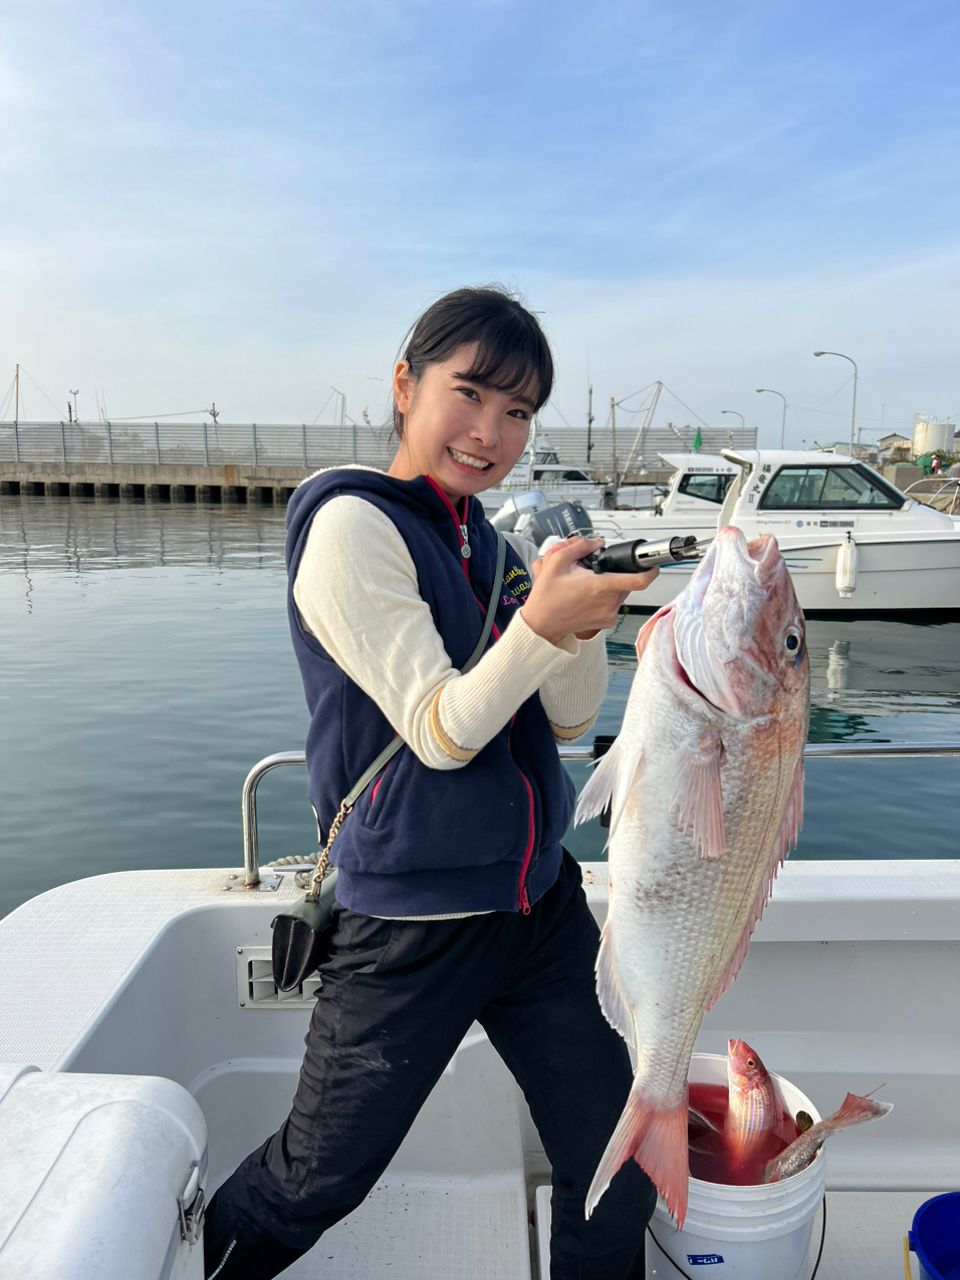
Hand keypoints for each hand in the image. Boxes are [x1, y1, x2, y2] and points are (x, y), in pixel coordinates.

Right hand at [523, 537, 658, 644]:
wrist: (541, 624)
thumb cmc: (547, 597)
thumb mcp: (557, 561)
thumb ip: (580, 546)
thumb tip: (597, 542)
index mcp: (600, 587)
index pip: (638, 580)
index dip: (650, 570)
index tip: (651, 564)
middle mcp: (608, 603)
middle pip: (626, 581)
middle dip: (614, 572)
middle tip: (593, 573)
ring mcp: (609, 614)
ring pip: (621, 592)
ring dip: (610, 585)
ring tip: (587, 585)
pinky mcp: (607, 622)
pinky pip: (614, 603)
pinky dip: (606, 597)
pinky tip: (588, 597)